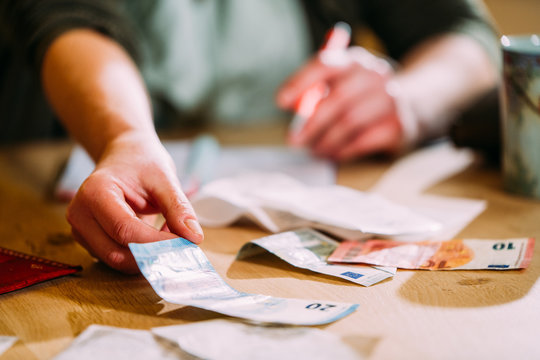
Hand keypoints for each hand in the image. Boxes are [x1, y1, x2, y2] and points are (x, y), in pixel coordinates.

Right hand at [66, 132, 202, 272]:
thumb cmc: (142, 163)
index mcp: (95, 193)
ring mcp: (80, 231)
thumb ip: (178, 208)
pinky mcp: (89, 241)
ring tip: (170, 235)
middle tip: (183, 246)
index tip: (186, 243)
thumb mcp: (165, 179)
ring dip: (148, 257)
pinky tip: (156, 237)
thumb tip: (194, 237)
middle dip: (154, 255)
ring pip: (117, 260)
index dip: (157, 242)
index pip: (125, 230)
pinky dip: (141, 255)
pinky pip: (117, 258)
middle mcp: (79, 215)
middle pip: (117, 252)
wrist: (125, 156)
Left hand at [277, 46, 406, 160]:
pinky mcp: (398, 125)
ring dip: (326, 140)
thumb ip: (316, 91)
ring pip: (349, 123)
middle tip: (294, 140)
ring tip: (315, 150)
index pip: (325, 64)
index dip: (300, 82)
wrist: (413, 104)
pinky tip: (334, 154)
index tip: (281, 101)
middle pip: (336, 99)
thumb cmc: (363, 96)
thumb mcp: (342, 83)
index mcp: (355, 60)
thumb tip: (291, 104)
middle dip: (311, 123)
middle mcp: (375, 75)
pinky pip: (363, 141)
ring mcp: (390, 100)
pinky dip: (343, 150)